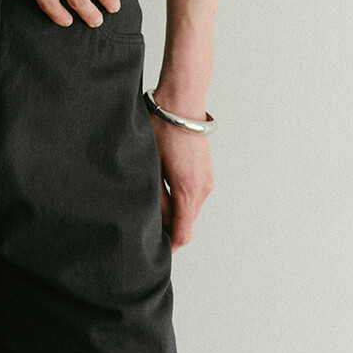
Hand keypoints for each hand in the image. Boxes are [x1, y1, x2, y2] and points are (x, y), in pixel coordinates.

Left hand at [148, 98, 214, 247]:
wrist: (182, 102)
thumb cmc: (162, 129)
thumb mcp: (150, 167)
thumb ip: (155, 199)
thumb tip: (156, 223)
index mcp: (188, 191)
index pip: (182, 235)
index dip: (169, 247)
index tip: (153, 251)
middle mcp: (202, 190)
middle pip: (186, 225)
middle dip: (169, 231)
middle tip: (146, 229)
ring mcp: (207, 181)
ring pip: (190, 211)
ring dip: (174, 214)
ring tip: (153, 207)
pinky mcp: (206, 173)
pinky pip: (193, 197)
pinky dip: (180, 201)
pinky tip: (164, 191)